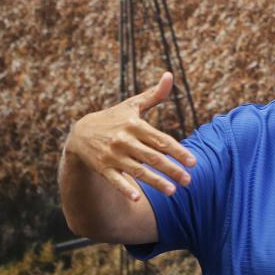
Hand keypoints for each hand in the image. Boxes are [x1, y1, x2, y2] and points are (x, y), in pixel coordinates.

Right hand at [65, 71, 196, 201]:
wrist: (80, 133)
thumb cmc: (115, 118)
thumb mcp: (132, 105)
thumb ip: (154, 95)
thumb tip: (170, 75)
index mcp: (134, 124)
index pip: (161, 140)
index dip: (178, 151)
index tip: (193, 161)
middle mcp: (124, 140)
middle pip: (153, 157)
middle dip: (172, 169)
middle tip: (189, 180)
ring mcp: (113, 155)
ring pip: (138, 170)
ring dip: (156, 182)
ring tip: (173, 191)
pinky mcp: (102, 168)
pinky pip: (115, 180)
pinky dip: (125, 188)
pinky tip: (136, 199)